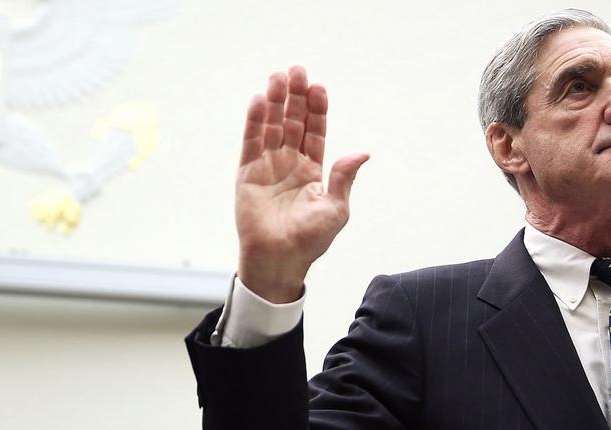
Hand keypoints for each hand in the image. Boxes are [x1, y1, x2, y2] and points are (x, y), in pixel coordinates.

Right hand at [235, 66, 368, 302]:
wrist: (280, 261)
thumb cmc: (310, 240)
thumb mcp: (336, 209)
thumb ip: (344, 177)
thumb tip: (363, 153)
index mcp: (312, 171)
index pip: (315, 133)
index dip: (317, 110)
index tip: (319, 87)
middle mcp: (289, 164)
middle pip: (293, 123)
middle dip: (296, 97)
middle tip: (298, 71)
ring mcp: (267, 167)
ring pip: (272, 127)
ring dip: (276, 102)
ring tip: (279, 77)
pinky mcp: (248, 174)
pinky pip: (251, 142)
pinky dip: (255, 122)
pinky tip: (261, 101)